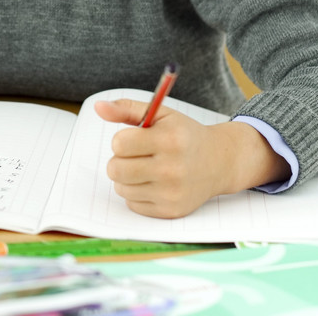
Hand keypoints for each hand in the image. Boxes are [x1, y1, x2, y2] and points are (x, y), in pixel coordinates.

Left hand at [94, 97, 288, 217]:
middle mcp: (172, 169)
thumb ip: (126, 109)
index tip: (134, 139)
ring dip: (126, 177)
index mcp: (169, 140)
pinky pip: (133, 204)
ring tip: (144, 168)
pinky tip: (153, 183)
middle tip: (134, 155)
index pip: (120, 144)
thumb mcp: (159, 114)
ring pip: (121, 188)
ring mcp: (172, 193)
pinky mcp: (171, 211)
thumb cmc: (184, 134)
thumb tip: (98, 107)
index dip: (121, 140)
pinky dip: (136, 193)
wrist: (219, 162)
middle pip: (116, 169)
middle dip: (119, 160)